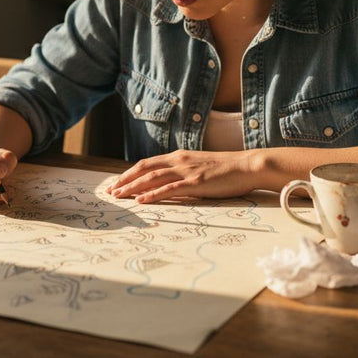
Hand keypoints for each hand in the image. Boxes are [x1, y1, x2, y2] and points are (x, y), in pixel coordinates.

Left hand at [107, 149, 260, 202]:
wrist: (248, 166)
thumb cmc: (226, 169)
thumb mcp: (200, 167)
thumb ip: (183, 172)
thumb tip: (169, 185)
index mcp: (179, 156)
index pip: (147, 163)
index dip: (129, 173)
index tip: (116, 183)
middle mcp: (179, 161)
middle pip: (144, 169)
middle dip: (124, 180)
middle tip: (110, 192)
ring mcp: (186, 171)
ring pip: (152, 178)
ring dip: (133, 187)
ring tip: (119, 196)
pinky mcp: (196, 183)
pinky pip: (169, 189)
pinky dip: (153, 194)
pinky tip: (141, 201)